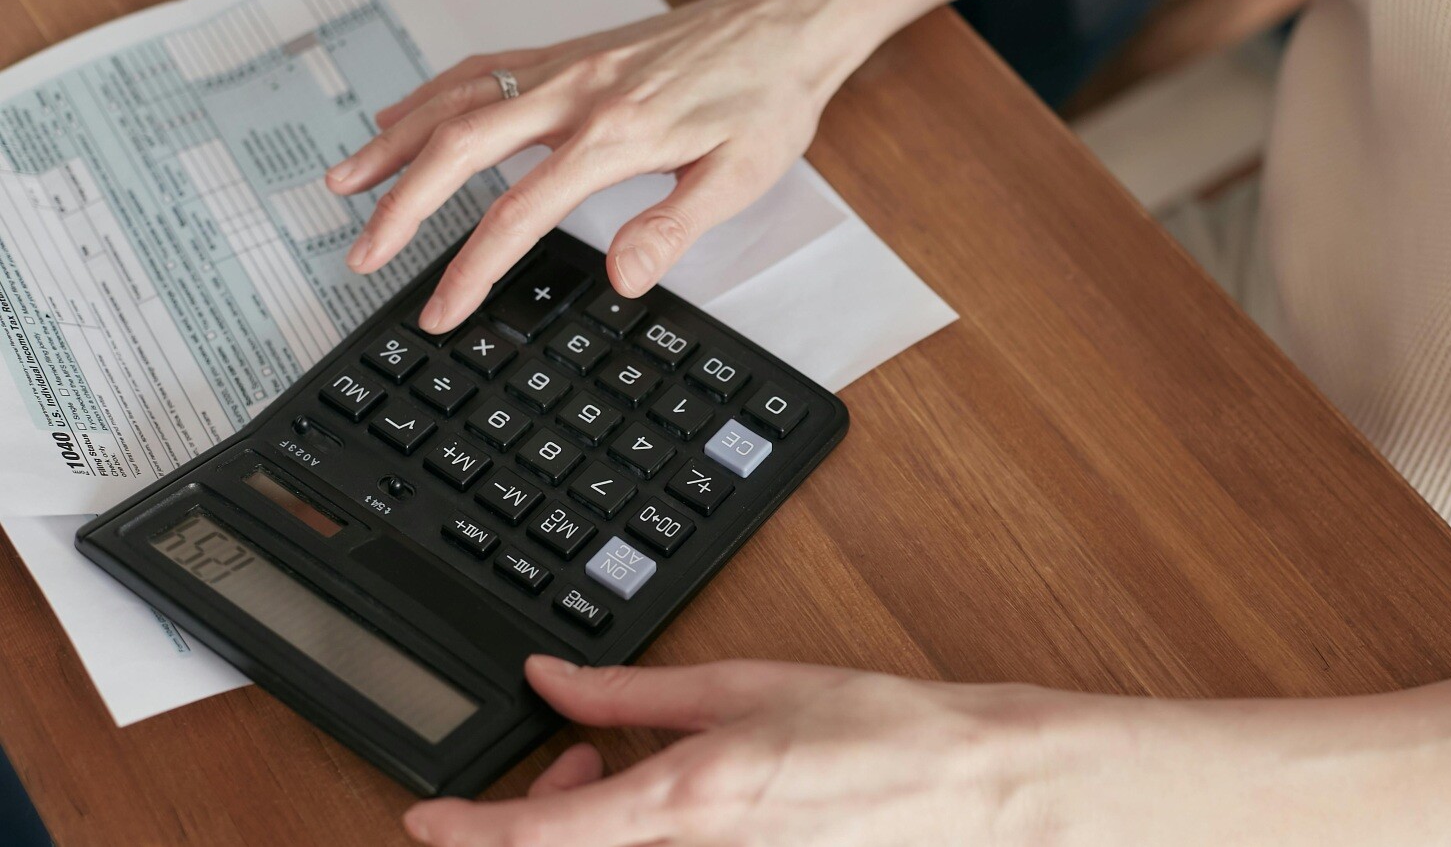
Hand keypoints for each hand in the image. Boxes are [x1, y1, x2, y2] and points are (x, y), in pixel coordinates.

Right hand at [325, 0, 920, 332]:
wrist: (783, 25)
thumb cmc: (766, 97)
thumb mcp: (740, 177)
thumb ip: (673, 228)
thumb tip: (623, 278)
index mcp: (614, 135)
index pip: (518, 213)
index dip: (470, 270)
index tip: (440, 311)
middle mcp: (575, 94)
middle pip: (459, 149)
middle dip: (400, 208)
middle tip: (361, 255)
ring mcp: (564, 68)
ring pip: (454, 100)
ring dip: (392, 143)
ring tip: (344, 184)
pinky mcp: (566, 55)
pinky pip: (478, 70)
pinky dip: (428, 96)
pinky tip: (401, 116)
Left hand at [403, 657, 1450, 845]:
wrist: (963, 784)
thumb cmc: (873, 731)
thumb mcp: (743, 685)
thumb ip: (632, 693)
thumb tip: (555, 682)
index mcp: (686, 801)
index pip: (542, 836)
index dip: (467, 830)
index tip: (424, 816)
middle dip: (536, 808)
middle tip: (570, 745)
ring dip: (589, 814)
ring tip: (622, 756)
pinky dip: (636, 827)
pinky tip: (668, 789)